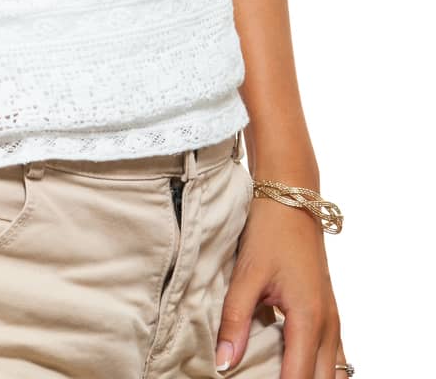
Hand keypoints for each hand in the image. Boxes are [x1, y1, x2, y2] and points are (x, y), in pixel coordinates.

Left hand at [215, 198, 346, 377]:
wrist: (292, 197)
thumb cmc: (270, 231)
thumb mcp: (246, 274)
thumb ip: (234, 320)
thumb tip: (224, 363)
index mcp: (309, 318)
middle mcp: (329, 324)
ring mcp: (333, 319)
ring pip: (332, 373)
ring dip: (308, 378)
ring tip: (274, 373)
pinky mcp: (329, 312)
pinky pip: (332, 357)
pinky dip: (315, 368)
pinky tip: (288, 366)